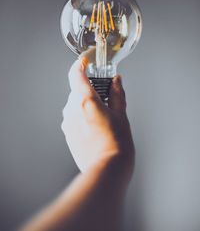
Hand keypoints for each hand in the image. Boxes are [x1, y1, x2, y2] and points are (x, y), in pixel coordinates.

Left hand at [61, 58, 134, 175]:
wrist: (107, 168)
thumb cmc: (116, 143)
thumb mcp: (121, 114)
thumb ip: (117, 94)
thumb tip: (116, 81)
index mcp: (85, 101)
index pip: (76, 74)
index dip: (80, 65)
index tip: (85, 62)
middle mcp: (72, 109)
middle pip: (77, 89)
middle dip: (90, 89)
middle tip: (105, 96)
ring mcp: (67, 122)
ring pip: (75, 103)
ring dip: (86, 103)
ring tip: (102, 116)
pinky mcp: (67, 132)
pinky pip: (73, 116)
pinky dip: (82, 115)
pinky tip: (96, 126)